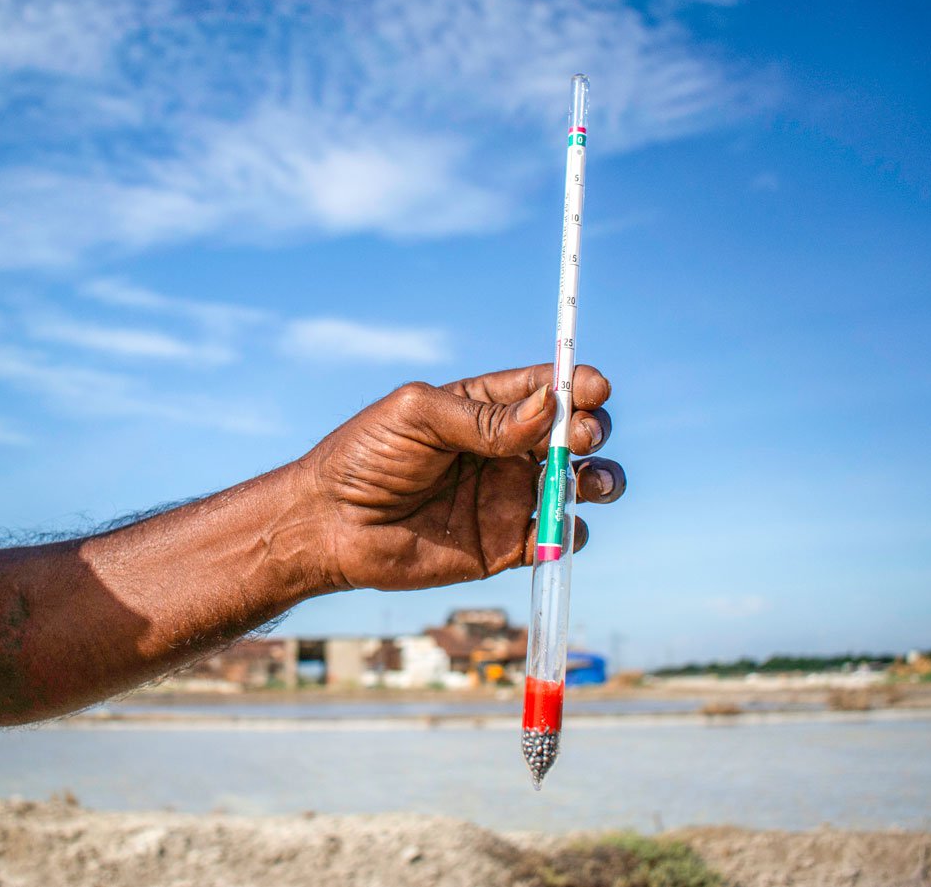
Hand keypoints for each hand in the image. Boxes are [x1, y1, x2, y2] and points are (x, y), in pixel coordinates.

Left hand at [304, 364, 624, 590]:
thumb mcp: (417, 417)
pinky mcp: (505, 545)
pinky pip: (556, 537)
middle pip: (571, 434)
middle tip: (578, 437)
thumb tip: (548, 406)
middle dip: (588, 430)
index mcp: (482, 407)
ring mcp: (507, 496)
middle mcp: (503, 449)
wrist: (331, 525)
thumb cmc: (364, 458)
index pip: (544, 388)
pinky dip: (571, 531)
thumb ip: (482, 417)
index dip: (576, 385)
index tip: (592, 389)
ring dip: (599, 478)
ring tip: (591, 479)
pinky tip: (558, 523)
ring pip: (578, 484)